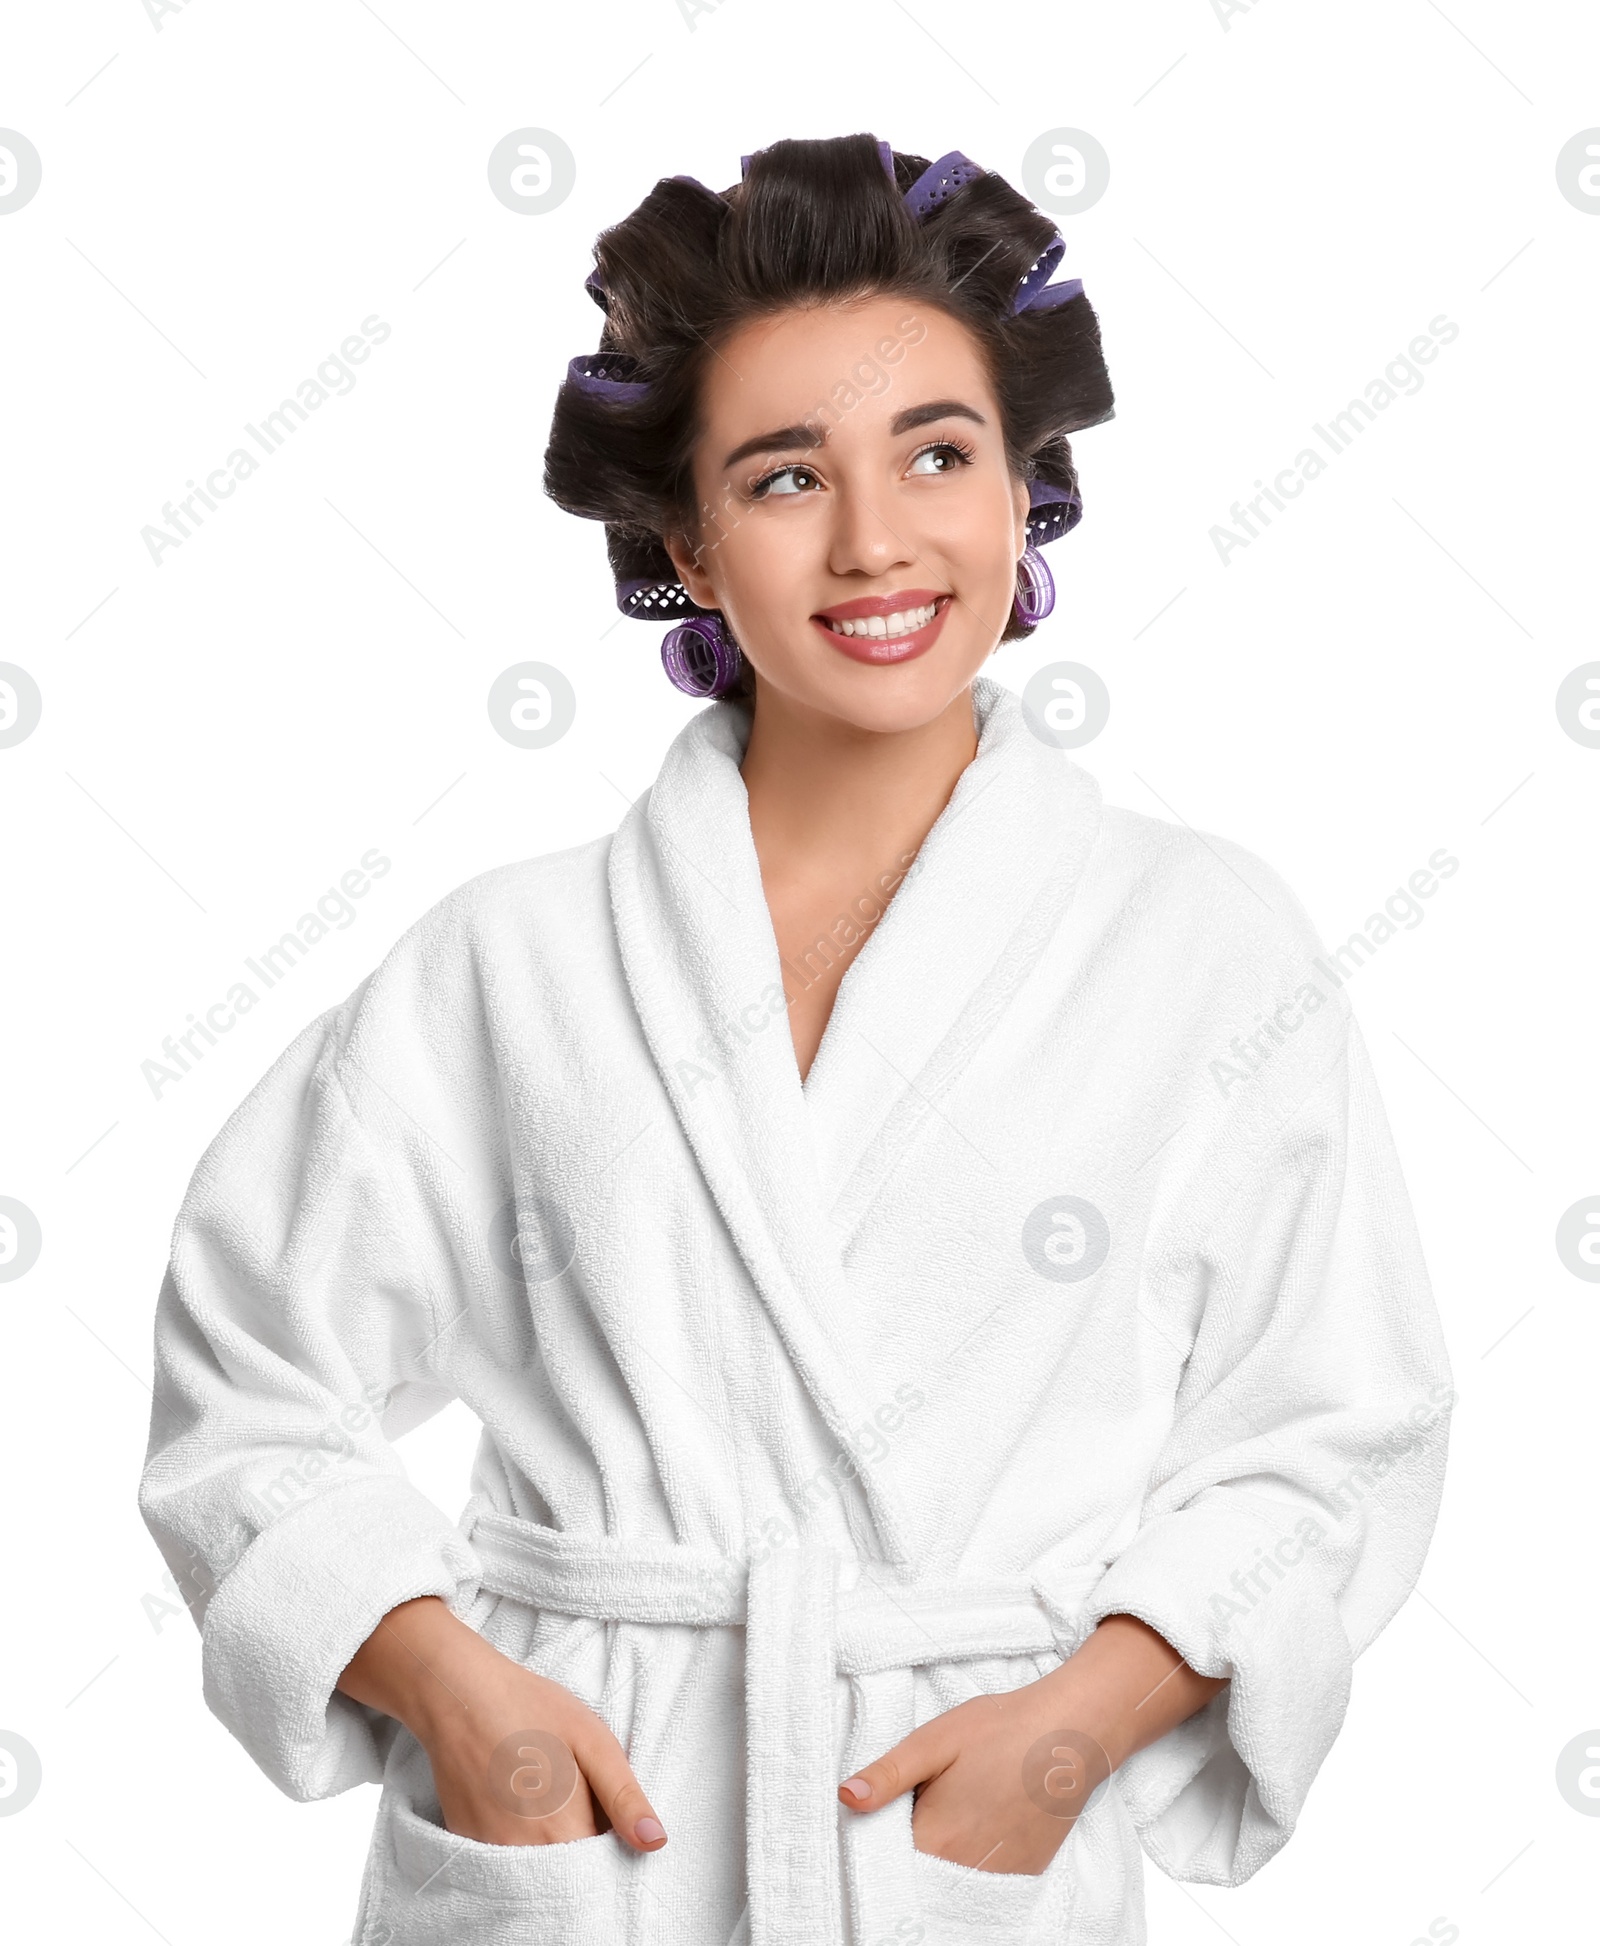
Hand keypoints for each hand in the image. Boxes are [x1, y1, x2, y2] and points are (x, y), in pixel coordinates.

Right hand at [337, 1595, 666, 1853]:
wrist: (461, 1695)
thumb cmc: (532, 1710)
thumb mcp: (593, 1741)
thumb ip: (624, 1798)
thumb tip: (655, 1843)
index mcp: (564, 1832)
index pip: (600, 1871)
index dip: (609, 1850)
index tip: (605, 1822)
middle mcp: (524, 1855)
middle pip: (566, 1875)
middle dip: (579, 1852)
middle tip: (574, 1799)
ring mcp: (489, 1852)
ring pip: (534, 1868)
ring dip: (547, 1846)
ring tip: (543, 1794)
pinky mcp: (464, 1842)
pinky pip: (501, 1858)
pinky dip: (515, 1839)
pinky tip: (515, 1798)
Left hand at [838, 1678, 1110, 1875]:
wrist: (1069, 1732)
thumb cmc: (999, 1729)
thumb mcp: (933, 1740)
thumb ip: (888, 1774)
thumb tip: (845, 1797)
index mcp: (938, 1838)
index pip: (890, 1865)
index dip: (879, 1845)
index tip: (882, 1821)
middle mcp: (968, 1869)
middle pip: (921, 1878)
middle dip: (910, 1854)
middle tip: (919, 1810)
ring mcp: (1001, 1876)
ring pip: (952, 1882)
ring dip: (942, 1860)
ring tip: (951, 1815)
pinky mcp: (1025, 1873)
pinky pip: (985, 1883)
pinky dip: (972, 1864)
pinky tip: (977, 1829)